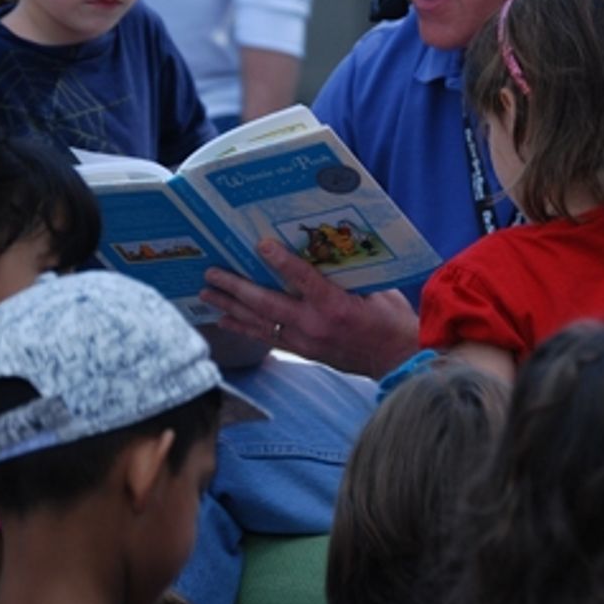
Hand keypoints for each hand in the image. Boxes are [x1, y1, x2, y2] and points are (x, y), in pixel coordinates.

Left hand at [202, 239, 419, 378]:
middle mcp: (315, 325)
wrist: (396, 359)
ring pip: (260, 322)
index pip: (303, 278)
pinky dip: (244, 328)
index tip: (260, 244)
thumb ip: (347, 272)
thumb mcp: (376, 288)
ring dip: (231, 308)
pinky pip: (266, 337)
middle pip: (267, 303)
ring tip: (207, 295)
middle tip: (211, 274)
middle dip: (236, 287)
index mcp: (336, 305)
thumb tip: (321, 248)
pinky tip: (225, 321)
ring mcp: (305, 342)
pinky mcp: (303, 351)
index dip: (280, 260)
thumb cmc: (391, 319)